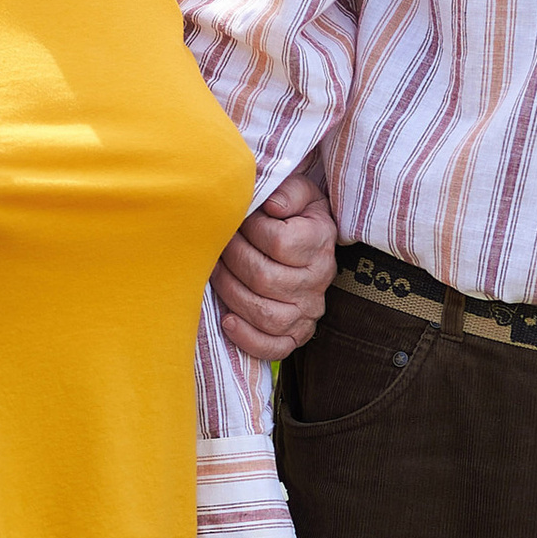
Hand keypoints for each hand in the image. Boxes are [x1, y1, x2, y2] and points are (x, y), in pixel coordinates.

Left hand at [211, 158, 336, 364]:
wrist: (310, 246)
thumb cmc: (295, 215)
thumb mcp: (299, 192)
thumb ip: (288, 190)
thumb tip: (271, 206)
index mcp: (320, 241)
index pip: (278, 242)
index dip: (249, 230)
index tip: (236, 220)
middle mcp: (319, 280)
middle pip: (265, 278)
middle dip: (231, 260)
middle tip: (217, 245)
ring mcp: (309, 312)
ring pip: (265, 314)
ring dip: (231, 293)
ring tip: (216, 273)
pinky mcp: (297, 335)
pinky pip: (274, 347)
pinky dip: (247, 337)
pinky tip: (227, 320)